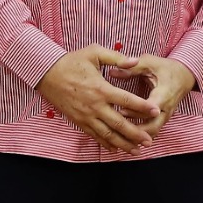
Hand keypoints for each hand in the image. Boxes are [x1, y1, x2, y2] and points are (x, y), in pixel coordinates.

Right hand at [36, 45, 158, 154]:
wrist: (46, 73)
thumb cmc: (71, 61)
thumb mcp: (94, 53)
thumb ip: (116, 58)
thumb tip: (135, 61)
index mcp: (101, 88)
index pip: (127, 100)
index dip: (143, 107)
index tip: (155, 111)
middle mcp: (95, 105)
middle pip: (119, 124)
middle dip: (136, 134)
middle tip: (149, 141)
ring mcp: (86, 115)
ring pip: (107, 134)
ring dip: (123, 143)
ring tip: (136, 150)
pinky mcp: (78, 121)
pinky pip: (94, 135)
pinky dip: (106, 143)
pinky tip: (116, 149)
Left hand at [124, 54, 196, 137]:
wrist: (185, 75)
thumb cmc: (166, 68)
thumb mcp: (150, 63)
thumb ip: (132, 68)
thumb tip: (111, 72)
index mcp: (164, 94)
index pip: (151, 108)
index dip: (136, 112)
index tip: (121, 111)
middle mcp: (166, 108)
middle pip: (153, 126)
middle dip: (136, 130)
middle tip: (118, 128)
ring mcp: (165, 116)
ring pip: (153, 131)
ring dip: (138, 135)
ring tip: (119, 135)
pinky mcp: (162, 119)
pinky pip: (153, 130)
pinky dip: (141, 134)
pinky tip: (127, 136)